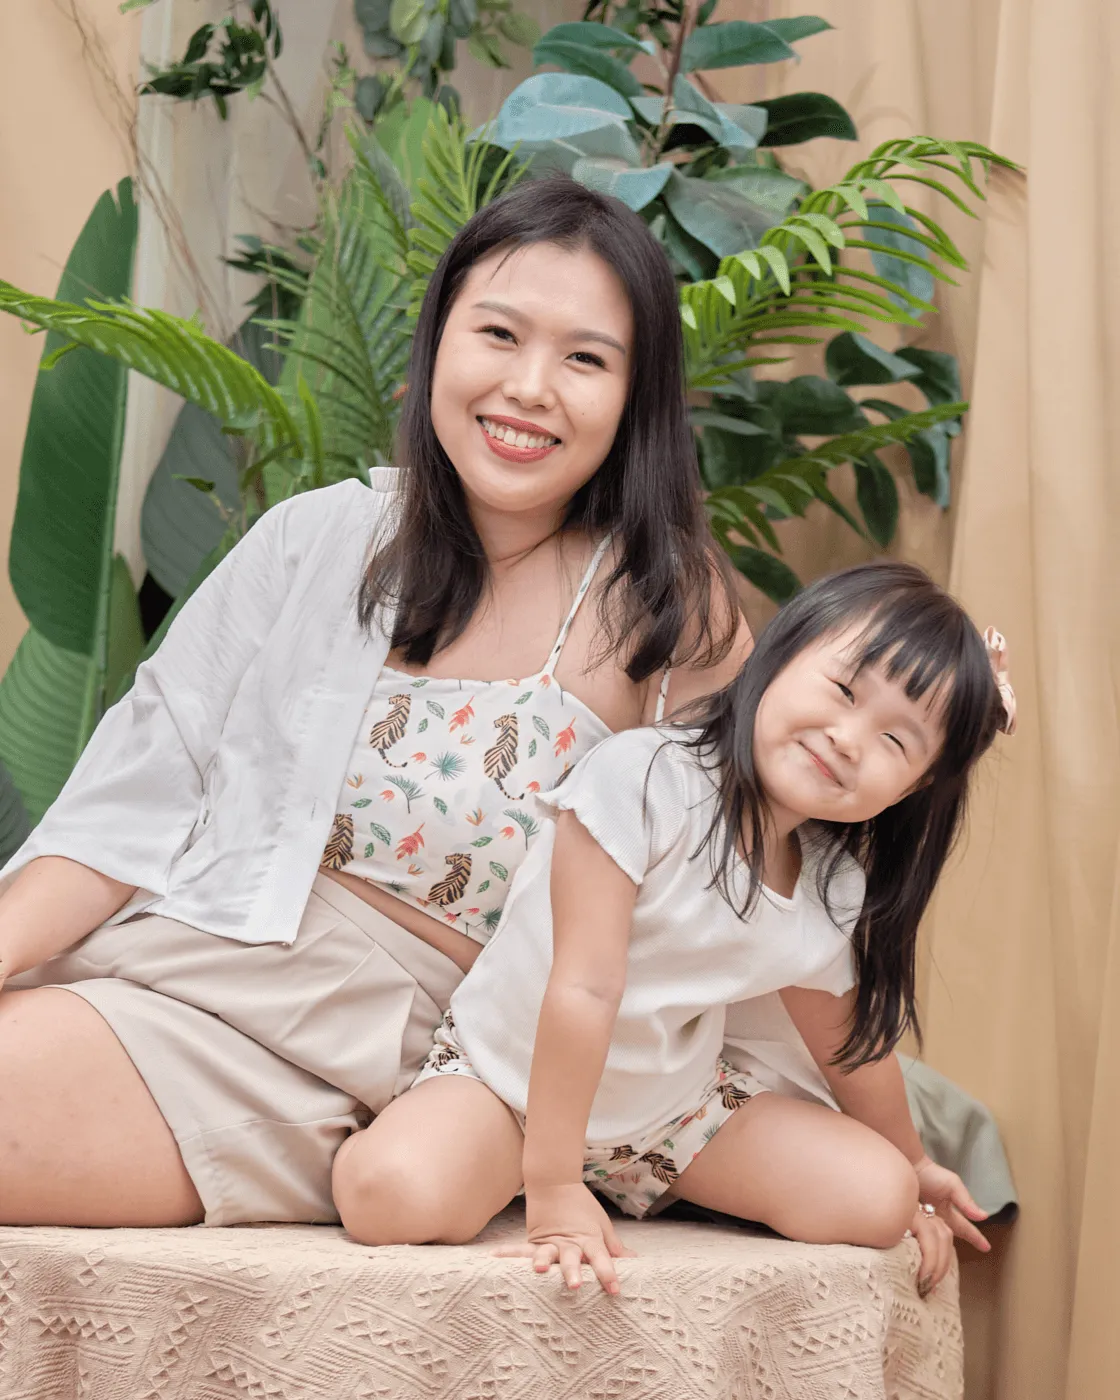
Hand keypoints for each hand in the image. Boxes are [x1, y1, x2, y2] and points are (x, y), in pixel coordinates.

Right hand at [493, 1182, 635, 1294]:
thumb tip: (633, 1261)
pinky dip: (508, 1253)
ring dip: (544, 1262)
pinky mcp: (534, 1240)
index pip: (601, 1258)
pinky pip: (520, 1249)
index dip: (608, 1273)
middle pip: (572, 1258)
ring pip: (547, 1254)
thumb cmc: (581, 1206)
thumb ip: (614, 1246)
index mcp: (588, 1238)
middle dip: (573, 1272)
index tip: (615, 1290)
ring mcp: (549, 1241)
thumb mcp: (601, 1224)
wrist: (555, 1182)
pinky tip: (493, 1258)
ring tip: (540, 1270)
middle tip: (575, 1286)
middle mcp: (569, 1242)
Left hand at [907, 1158, 989, 1298]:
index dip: (975, 1238)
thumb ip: (966, 1201)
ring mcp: (923, 1220)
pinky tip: (919, 1254)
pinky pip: (916, 1237)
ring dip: (935, 1251)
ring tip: (936, 1268)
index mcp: (948, 1210)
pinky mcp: (910, 1222)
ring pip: (932, 1241)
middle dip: (950, 1252)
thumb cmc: (930, 1173)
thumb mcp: (952, 1185)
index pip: (965, 1228)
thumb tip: (983, 1217)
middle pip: (947, 1240)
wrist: (906, 1165)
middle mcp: (936, 1218)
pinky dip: (919, 1244)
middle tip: (951, 1269)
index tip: (987, 1249)